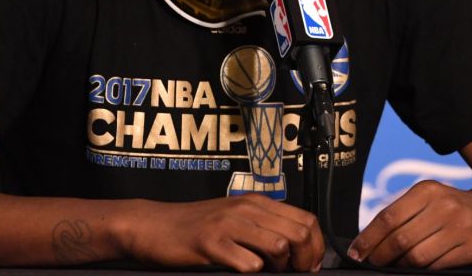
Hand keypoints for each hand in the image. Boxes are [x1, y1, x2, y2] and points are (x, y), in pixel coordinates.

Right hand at [118, 194, 323, 271]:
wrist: (154, 225)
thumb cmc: (196, 226)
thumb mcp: (236, 219)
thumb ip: (264, 228)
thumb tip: (296, 251)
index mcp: (257, 202)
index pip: (307, 220)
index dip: (316, 246)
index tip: (310, 265)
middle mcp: (247, 208)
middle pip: (299, 233)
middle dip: (305, 260)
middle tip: (294, 273)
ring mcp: (229, 224)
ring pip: (278, 245)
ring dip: (279, 267)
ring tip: (266, 272)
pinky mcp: (210, 243)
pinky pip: (247, 262)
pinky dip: (252, 272)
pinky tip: (241, 271)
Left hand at [349, 180, 471, 268]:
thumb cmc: (452, 209)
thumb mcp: (429, 200)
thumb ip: (402, 214)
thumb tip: (367, 240)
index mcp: (428, 190)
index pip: (388, 217)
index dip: (368, 238)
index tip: (356, 252)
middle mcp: (445, 206)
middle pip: (400, 240)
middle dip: (380, 256)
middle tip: (371, 263)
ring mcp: (461, 228)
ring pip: (417, 257)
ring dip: (399, 266)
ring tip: (392, 267)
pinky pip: (436, 267)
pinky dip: (422, 272)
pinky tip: (416, 270)